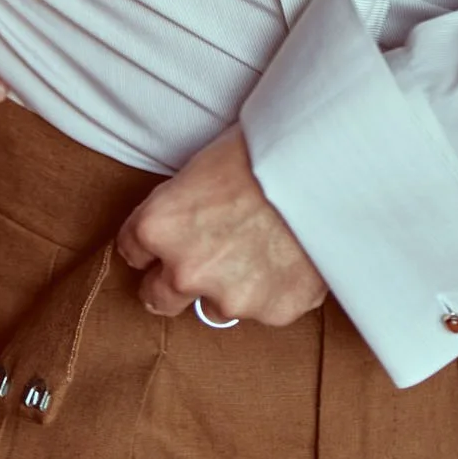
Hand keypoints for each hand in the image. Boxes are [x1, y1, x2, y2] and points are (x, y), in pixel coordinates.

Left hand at [115, 127, 326, 326]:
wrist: (326, 162)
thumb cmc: (263, 147)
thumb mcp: (203, 167)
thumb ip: (182, 208)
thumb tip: (184, 222)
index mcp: (158, 226)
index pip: (131, 250)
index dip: (150, 241)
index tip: (167, 237)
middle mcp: (185, 270)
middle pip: (157, 297)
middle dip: (172, 281)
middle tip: (201, 259)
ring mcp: (232, 297)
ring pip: (218, 306)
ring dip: (231, 285)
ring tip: (263, 247)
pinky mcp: (276, 310)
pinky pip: (268, 306)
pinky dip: (277, 287)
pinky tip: (294, 254)